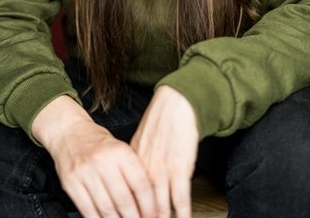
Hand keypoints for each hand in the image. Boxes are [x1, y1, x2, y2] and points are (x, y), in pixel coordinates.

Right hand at [32, 95, 155, 217]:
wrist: (69, 131)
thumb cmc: (98, 142)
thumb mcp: (120, 148)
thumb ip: (133, 171)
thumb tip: (149, 201)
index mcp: (120, 151)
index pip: (140, 184)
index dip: (149, 205)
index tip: (154, 215)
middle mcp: (103, 161)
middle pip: (124, 200)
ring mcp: (85, 173)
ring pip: (106, 209)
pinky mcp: (71, 183)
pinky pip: (88, 210)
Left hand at [131, 86, 198, 217]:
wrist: (177, 102)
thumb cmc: (162, 119)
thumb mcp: (142, 140)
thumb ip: (137, 161)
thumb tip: (132, 178)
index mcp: (133, 163)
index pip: (127, 195)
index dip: (129, 212)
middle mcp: (145, 169)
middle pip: (142, 206)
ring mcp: (163, 170)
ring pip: (160, 207)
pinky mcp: (180, 168)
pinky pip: (181, 199)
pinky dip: (182, 213)